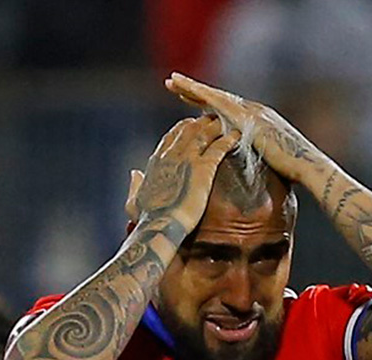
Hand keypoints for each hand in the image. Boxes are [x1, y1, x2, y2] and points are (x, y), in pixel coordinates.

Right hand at [127, 115, 240, 230]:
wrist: (160, 226)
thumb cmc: (147, 220)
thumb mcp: (134, 201)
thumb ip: (135, 185)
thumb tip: (135, 172)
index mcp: (157, 162)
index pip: (171, 138)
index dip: (182, 130)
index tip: (190, 126)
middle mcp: (172, 155)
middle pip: (189, 130)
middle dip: (201, 123)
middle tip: (213, 119)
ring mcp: (188, 159)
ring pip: (204, 134)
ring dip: (215, 126)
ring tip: (227, 121)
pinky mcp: (204, 168)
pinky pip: (219, 148)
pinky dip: (229, 140)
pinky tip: (237, 136)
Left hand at [164, 72, 325, 185]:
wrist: (306, 166)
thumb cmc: (291, 172)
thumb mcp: (267, 161)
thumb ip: (254, 157)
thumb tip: (247, 168)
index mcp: (255, 121)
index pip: (224, 109)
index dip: (204, 103)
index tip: (186, 98)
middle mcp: (252, 111)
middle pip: (216, 98)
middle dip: (193, 90)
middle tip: (171, 82)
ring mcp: (250, 112)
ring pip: (215, 96)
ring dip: (192, 87)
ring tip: (172, 80)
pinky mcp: (248, 118)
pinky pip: (220, 104)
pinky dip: (202, 95)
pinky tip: (186, 90)